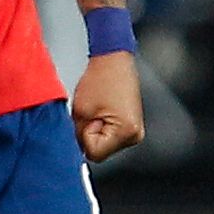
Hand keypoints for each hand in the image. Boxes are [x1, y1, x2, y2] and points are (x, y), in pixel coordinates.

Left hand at [71, 48, 144, 163]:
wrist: (113, 60)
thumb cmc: (101, 78)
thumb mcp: (80, 111)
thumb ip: (78, 135)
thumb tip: (77, 150)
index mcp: (125, 132)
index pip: (95, 154)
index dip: (85, 137)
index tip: (89, 119)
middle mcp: (135, 135)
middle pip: (102, 151)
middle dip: (91, 135)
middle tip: (94, 113)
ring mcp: (135, 131)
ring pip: (105, 144)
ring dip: (97, 131)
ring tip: (100, 109)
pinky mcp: (132, 125)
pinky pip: (111, 135)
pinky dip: (103, 126)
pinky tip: (104, 110)